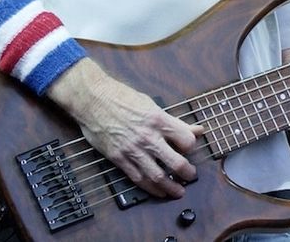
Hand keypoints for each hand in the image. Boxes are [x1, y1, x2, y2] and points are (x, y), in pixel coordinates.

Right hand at [49, 59, 203, 197]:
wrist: (92, 99)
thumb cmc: (121, 98)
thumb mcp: (152, 104)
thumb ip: (175, 121)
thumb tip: (197, 130)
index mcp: (159, 120)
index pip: (186, 141)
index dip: (191, 147)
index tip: (190, 149)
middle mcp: (148, 137)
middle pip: (176, 162)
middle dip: (187, 173)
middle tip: (191, 176)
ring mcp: (133, 150)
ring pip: (157, 176)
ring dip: (171, 187)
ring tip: (178, 191)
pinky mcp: (119, 158)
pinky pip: (138, 178)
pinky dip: (150, 188)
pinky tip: (158, 191)